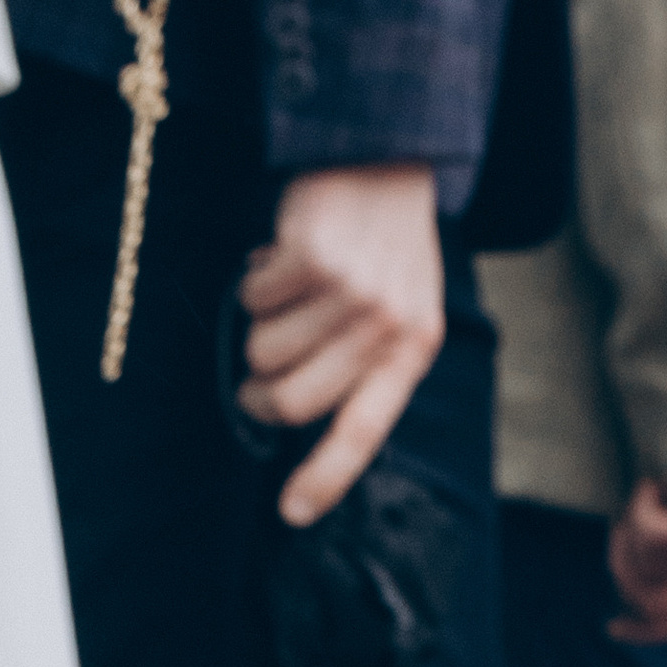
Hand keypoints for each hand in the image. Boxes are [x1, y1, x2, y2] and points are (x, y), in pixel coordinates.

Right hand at [234, 163, 443, 528]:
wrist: (386, 153)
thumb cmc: (384, 243)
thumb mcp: (399, 307)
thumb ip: (365, 364)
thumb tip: (297, 419)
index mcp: (413, 347)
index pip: (363, 432)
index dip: (324, 477)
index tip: (291, 513)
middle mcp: (385, 324)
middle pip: (293, 402)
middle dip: (260, 393)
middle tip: (256, 374)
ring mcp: (350, 290)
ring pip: (265, 352)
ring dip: (259, 328)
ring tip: (285, 296)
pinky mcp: (312, 255)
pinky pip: (252, 301)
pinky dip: (254, 282)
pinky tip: (279, 259)